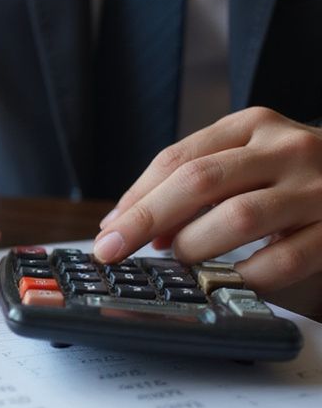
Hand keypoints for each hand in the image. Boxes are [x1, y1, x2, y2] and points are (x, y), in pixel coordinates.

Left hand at [92, 108, 321, 292]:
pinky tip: (228, 281)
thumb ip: (191, 187)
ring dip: (196, 246)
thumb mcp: (243, 165)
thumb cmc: (289, 181)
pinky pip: (283, 260)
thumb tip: (121, 225)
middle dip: (146, 220)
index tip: (107, 231)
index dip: (135, 198)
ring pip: (238, 217)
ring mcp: (318, 187)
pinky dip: (246, 276)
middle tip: (114, 251)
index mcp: (254, 125)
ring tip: (182, 262)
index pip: (178, 159)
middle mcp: (287, 148)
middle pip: (199, 182)